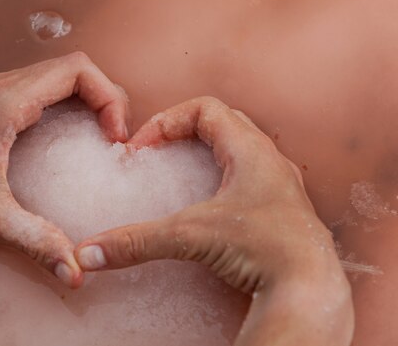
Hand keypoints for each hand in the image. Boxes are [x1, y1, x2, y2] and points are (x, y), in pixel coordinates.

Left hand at [0, 52, 128, 287]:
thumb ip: (35, 240)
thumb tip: (77, 271)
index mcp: (9, 100)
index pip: (78, 70)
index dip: (109, 97)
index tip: (114, 136)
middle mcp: (6, 85)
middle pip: (76, 69)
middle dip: (106, 98)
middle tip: (114, 139)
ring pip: (61, 75)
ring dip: (89, 99)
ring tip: (101, 137)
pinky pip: (45, 89)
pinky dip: (70, 105)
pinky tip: (70, 140)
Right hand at [75, 97, 352, 344]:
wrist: (309, 289)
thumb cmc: (264, 250)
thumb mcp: (192, 236)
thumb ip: (138, 241)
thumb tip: (89, 252)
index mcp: (251, 150)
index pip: (205, 108)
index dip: (168, 120)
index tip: (144, 147)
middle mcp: (269, 161)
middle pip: (223, 123)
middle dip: (186, 131)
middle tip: (160, 152)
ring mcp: (280, 185)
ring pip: (241, 150)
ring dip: (208, 154)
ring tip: (182, 173)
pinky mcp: (281, 210)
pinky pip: (250, 179)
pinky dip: (224, 181)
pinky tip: (211, 205)